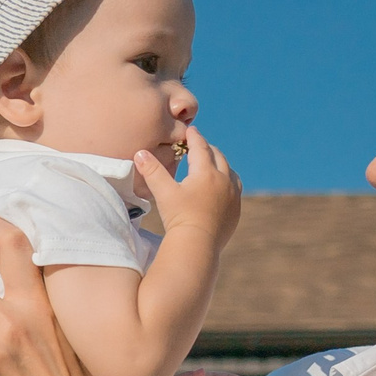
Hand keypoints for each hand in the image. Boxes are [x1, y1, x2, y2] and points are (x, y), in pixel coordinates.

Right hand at [132, 125, 241, 247]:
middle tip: (199, 145)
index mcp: (205, 172)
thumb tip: (140, 153)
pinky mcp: (236, 209)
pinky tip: (223, 186)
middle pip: (217, 156)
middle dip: (207, 149)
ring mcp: (232, 195)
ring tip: (213, 163)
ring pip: (230, 171)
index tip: (190, 130)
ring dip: (220, 164)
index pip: (200, 147)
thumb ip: (152, 171)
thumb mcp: (163, 193)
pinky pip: (235, 188)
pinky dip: (228, 181)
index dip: (194, 137)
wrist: (198, 245)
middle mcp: (223, 179)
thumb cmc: (179, 217)